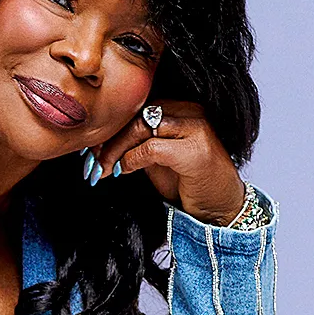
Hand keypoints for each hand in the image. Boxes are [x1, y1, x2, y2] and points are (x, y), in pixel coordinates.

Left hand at [94, 99, 246, 225]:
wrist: (222, 206)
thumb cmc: (191, 182)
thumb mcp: (158, 158)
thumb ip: (137, 144)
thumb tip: (102, 145)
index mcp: (182, 108)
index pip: (139, 108)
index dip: (112, 127)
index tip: (93, 148)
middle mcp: (191, 112)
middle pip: (137, 114)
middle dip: (109, 139)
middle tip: (92, 161)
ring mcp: (196, 128)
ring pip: (142, 126)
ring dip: (115, 149)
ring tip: (103, 168)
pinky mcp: (196, 150)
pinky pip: (152, 148)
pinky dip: (131, 160)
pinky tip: (123, 171)